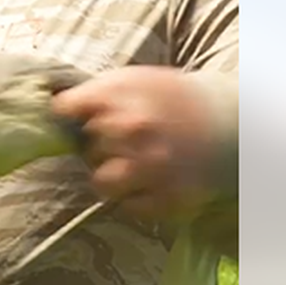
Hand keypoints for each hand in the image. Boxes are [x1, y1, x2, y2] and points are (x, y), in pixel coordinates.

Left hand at [52, 66, 220, 220]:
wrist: (231, 122)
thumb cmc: (175, 98)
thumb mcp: (136, 79)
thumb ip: (96, 91)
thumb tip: (54, 108)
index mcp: (121, 93)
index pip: (65, 109)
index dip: (70, 115)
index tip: (77, 118)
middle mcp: (132, 128)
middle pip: (86, 147)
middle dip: (99, 145)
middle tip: (124, 141)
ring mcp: (150, 165)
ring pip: (101, 181)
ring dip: (112, 175)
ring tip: (133, 165)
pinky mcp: (167, 196)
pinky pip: (128, 206)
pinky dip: (136, 197)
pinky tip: (152, 180)